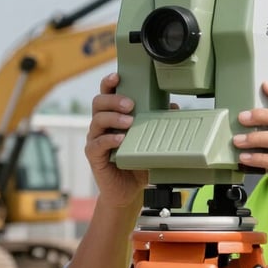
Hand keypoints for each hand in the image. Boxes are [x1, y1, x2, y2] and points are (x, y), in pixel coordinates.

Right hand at [87, 72, 147, 208]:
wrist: (128, 190)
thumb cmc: (136, 163)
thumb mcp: (150, 141)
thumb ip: (158, 124)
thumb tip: (173, 106)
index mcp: (112, 116)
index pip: (106, 94)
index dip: (109, 83)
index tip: (118, 76)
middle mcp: (101, 125)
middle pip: (98, 103)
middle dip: (114, 100)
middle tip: (131, 104)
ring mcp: (96, 139)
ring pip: (97, 120)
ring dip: (113, 118)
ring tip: (129, 122)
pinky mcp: (94, 156)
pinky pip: (97, 144)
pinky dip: (109, 140)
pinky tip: (120, 139)